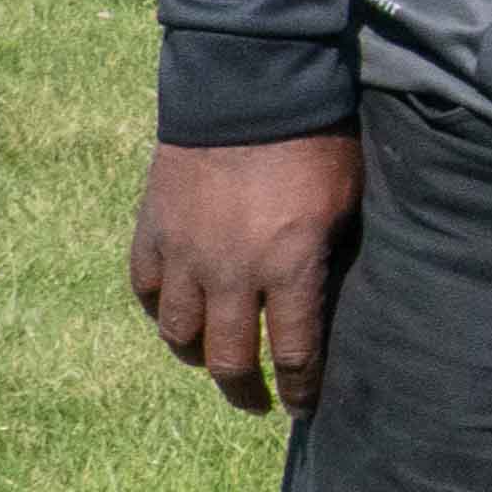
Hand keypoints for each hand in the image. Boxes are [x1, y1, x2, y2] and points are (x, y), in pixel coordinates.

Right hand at [128, 132, 361, 415]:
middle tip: (259, 401)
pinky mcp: (152, 229)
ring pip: (178, 334)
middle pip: (229, 360)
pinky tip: (177, 314)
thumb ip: (333, 258)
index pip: (294, 355)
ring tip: (215, 360)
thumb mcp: (346, 203)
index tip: (303, 406)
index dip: (299, 390)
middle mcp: (231, 272)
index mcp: (289, 267)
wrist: (249, 84)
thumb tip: (334, 302)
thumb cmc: (315, 140)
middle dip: (246, 391)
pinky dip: (159, 309)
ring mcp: (184, 253)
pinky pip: (146, 290)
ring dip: (198, 355)